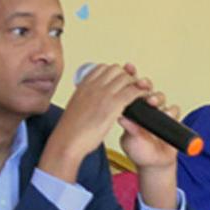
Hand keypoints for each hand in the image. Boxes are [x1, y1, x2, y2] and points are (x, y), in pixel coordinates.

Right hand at [39, 63, 146, 181]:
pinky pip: (132, 92)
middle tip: (131, 89)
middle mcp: (94, 86)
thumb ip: (85, 98)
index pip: (103, 68)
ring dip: (135, 85)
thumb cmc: (71, 130)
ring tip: (138, 96)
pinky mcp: (113, 105)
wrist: (67, 141)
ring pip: (127, 79)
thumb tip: (91, 98)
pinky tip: (142, 102)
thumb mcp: (76, 106)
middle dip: (127, 78)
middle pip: (117, 70)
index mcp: (84, 85)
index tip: (119, 83)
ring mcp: (104, 94)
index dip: (115, 74)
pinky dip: (140, 94)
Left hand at [118, 90, 180, 171]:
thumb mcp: (131, 141)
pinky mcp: (173, 119)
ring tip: (154, 104)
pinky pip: (175, 109)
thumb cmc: (139, 152)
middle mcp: (146, 109)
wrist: (155, 164)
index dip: (131, 82)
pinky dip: (172, 111)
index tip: (129, 76)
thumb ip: (129, 129)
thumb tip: (121, 117)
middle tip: (142, 87)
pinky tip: (168, 115)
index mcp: (132, 111)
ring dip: (158, 97)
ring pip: (161, 97)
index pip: (130, 91)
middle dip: (145, 85)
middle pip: (146, 89)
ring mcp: (159, 113)